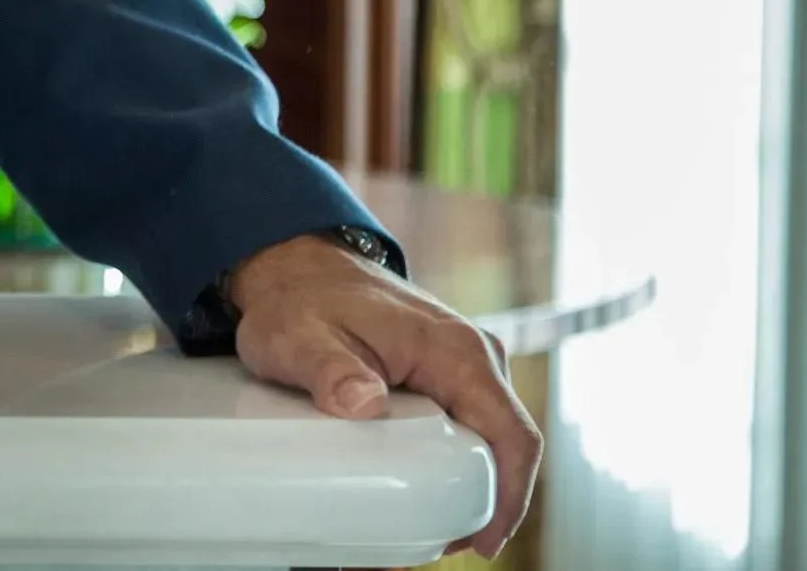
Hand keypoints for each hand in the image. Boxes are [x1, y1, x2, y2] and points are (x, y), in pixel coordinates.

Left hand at [224, 235, 542, 557]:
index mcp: (455, 350)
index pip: (512, 435)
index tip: (483, 541)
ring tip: (429, 529)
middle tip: (442, 546)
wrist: (294, 264)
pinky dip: (452, 462)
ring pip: (486, 438)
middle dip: (485, 502)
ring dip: (469, 485)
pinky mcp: (444, 373)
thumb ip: (329, 369)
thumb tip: (364, 402)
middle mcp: (472, 356)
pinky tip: (423, 492)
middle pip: (504, 446)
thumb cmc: (299, 298)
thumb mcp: (298, 337)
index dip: (510, 496)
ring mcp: (461, 364)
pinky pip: (465, 425)